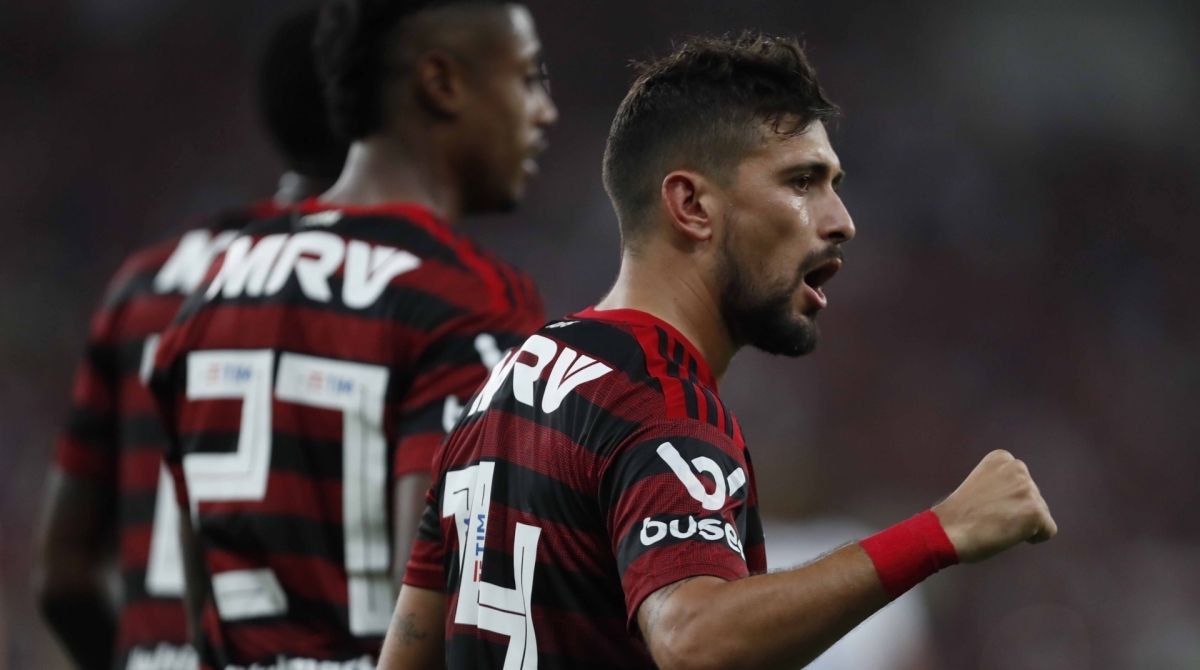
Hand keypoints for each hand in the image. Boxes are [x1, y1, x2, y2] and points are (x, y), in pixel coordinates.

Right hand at [933, 450, 1056, 563]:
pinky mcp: (1036, 511)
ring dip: (1025, 523)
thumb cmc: (959, 512)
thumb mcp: (982, 483)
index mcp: (1002, 458)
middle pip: (1034, 496)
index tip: (990, 504)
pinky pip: (1048, 530)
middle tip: (994, 517)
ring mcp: (1028, 489)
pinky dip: (1034, 538)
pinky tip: (1010, 535)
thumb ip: (1002, 484)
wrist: (948, 530)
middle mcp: (1018, 468)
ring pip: (1042, 513)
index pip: (1022, 482)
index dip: (1009, 498)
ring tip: (999, 525)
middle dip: (1019, 509)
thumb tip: (1019, 500)